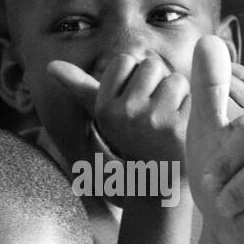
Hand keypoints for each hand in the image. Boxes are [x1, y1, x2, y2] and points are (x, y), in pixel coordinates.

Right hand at [48, 54, 189, 165]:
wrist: (161, 182)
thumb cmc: (133, 140)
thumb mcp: (104, 116)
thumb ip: (80, 88)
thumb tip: (50, 65)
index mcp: (104, 108)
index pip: (124, 60)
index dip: (134, 78)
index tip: (134, 104)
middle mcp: (123, 113)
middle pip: (151, 65)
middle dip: (157, 84)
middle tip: (154, 115)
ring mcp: (150, 120)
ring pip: (174, 79)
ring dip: (178, 97)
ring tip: (170, 122)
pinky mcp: (176, 127)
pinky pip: (191, 95)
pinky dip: (192, 108)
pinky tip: (184, 129)